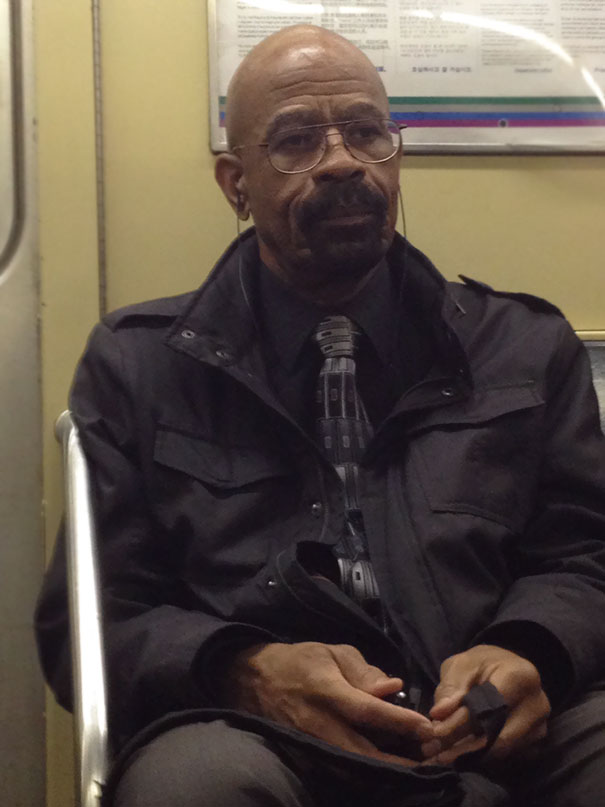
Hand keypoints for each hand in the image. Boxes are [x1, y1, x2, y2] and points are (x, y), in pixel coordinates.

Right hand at [223, 641, 435, 765]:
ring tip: (416, 766)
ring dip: (385, 770)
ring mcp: (310, 745)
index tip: (427, 728)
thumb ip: (364, 671)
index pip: (368, 710)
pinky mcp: (306, 758)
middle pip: (364, 752)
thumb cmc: (300, 661)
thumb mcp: (332, 652)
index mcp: (327, 691)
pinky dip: (366, 772)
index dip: (399, 721)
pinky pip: (340, 771)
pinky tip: (387, 767)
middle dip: (399, 760)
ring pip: (353, 768)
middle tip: (430, 758)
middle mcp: (318, 723)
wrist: (254, 680)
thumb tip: (393, 687)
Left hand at [426, 645, 549, 763]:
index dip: (461, 722)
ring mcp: (540, 726)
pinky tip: (460, 752)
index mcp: (522, 677)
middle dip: (464, 745)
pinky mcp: (535, 742)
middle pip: (498, 735)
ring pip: (502, 750)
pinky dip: (482, 756)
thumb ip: (451, 688)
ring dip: (471, 754)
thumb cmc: (482, 664)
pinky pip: (507, 756)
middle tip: (436, 751)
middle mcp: (538, 705)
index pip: (490, 708)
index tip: (436, 732)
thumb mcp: (462, 665)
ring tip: (443, 752)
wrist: (504, 669)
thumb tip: (439, 713)